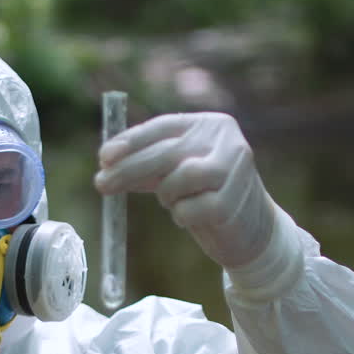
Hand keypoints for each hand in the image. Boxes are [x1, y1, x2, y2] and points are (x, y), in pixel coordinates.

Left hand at [93, 112, 275, 268]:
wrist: (252, 229)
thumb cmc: (207, 195)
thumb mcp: (178, 172)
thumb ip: (149, 166)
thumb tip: (106, 165)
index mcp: (210, 124)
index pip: (163, 127)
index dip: (131, 141)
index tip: (103, 157)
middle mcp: (226, 139)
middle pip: (167, 152)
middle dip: (129, 170)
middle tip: (101, 185)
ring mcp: (235, 168)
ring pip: (178, 179)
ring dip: (167, 196)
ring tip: (175, 202)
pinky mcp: (235, 201)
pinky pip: (188, 210)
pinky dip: (181, 216)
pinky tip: (193, 217)